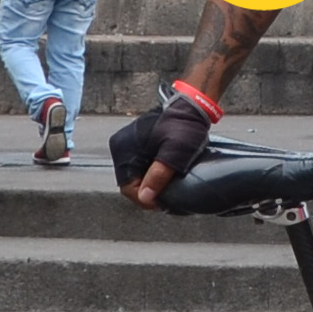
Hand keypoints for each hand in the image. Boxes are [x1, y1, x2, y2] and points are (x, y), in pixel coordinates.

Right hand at [109, 95, 212, 209]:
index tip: (162, 205)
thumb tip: (145, 198)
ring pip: (135, 175)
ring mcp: (128, 144)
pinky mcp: (136, 143)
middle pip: (130, 182)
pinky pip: (139, 166)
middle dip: (147, 192)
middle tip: (165, 200)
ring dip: (149, 184)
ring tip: (165, 190)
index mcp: (124, 148)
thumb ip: (158, 175)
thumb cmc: (184, 126)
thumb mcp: (174, 154)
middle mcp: (121, 146)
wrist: (191, 107)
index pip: (127, 187)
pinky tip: (163, 178)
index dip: (144, 200)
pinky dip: (149, 174)